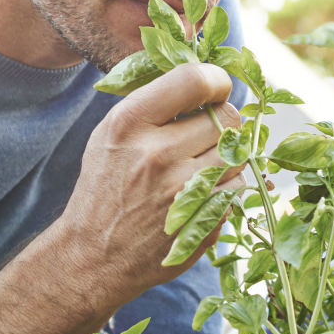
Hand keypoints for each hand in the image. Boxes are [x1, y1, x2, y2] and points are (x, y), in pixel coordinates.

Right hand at [58, 62, 244, 307]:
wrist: (95, 255)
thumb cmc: (106, 187)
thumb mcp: (111, 134)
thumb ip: (154, 103)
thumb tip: (205, 78)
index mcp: (130, 124)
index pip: (194, 80)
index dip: (216, 80)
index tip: (216, 88)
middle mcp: (158, 155)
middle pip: (228, 118)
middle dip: (223, 122)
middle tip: (206, 132)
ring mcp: (184, 193)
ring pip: (239, 155)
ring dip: (226, 156)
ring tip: (199, 166)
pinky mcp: (203, 222)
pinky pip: (237, 189)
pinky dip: (224, 188)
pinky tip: (198, 195)